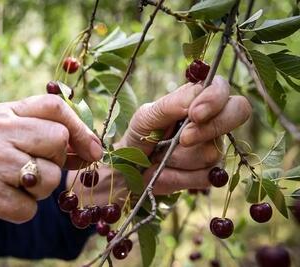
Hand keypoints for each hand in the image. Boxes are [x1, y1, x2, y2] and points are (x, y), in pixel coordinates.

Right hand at [0, 95, 102, 238]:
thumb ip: (49, 136)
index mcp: (4, 111)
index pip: (54, 106)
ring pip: (50, 176)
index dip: (82, 128)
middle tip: (35, 169)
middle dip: (57, 161)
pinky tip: (5, 201)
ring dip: (41, 190)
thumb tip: (93, 147)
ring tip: (16, 186)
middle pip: (58, 140)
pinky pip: (31, 206)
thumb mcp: (15, 139)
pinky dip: (24, 210)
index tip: (94, 150)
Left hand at [119, 76, 250, 193]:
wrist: (131, 167)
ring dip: (178, 157)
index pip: (222, 90)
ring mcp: (214, 147)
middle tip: (183, 139)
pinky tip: (165, 172)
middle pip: (238, 113)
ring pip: (212, 152)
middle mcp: (212, 121)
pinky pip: (205, 176)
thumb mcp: (147, 115)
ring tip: (160, 156)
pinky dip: (179, 176)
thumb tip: (196, 97)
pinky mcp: (210, 173)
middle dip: (209, 129)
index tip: (194, 114)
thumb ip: (171, 105)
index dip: (214, 100)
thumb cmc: (140, 134)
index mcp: (197, 99)